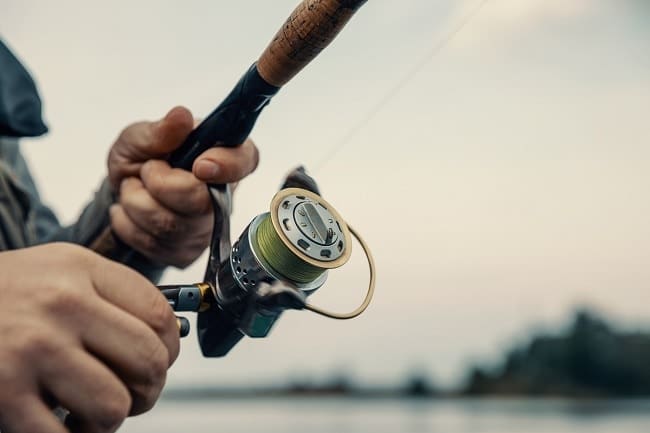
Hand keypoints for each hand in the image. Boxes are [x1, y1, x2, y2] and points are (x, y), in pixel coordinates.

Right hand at [0, 243, 179, 432]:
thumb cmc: (2, 296)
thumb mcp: (58, 271)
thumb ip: (110, 296)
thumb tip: (167, 338)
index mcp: (79, 270)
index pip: (159, 315)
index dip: (170, 348)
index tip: (160, 360)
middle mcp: (60, 304)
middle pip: (148, 361)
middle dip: (150, 388)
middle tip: (132, 394)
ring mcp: (30, 349)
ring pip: (115, 405)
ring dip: (109, 420)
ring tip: (89, 411)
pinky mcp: (2, 394)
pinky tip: (60, 427)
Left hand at [107, 106, 258, 266]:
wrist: (121, 192)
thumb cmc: (140, 159)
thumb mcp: (140, 136)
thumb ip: (159, 130)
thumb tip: (181, 117)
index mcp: (222, 156)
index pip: (245, 160)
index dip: (228, 165)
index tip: (200, 165)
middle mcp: (222, 195)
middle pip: (199, 200)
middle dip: (158, 184)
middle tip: (147, 170)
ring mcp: (206, 228)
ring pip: (170, 225)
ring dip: (136, 203)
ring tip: (136, 188)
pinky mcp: (186, 252)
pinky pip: (153, 245)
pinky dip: (130, 225)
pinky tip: (134, 212)